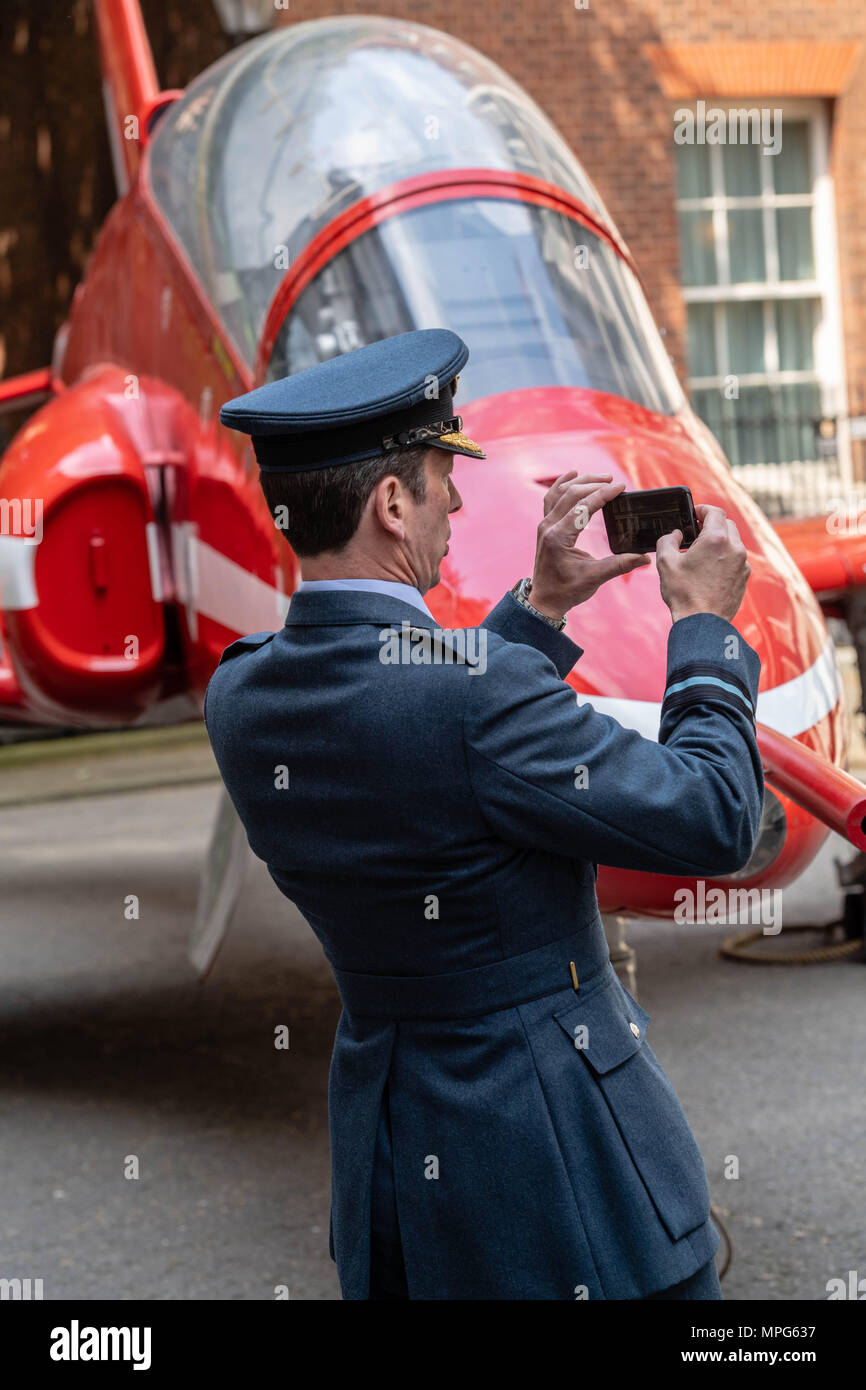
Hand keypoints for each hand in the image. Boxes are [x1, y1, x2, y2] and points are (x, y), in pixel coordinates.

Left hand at [529, 472, 649, 619]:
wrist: (544, 599)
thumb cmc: (566, 590)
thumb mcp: (594, 578)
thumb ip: (620, 565)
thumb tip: (645, 558)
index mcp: (559, 537)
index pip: (583, 507)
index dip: (603, 494)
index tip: (621, 487)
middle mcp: (549, 527)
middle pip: (571, 494)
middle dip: (594, 483)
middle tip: (614, 481)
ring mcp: (545, 525)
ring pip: (560, 492)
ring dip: (581, 481)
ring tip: (601, 477)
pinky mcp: (546, 526)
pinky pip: (551, 497)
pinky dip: (562, 484)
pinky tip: (573, 474)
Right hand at [656, 504, 750, 623]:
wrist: (702, 622)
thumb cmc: (684, 593)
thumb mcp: (665, 562)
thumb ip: (667, 540)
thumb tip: (675, 534)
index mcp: (715, 539)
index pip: (714, 511)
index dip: (702, 509)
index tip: (694, 514)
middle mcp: (734, 548)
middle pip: (726, 524)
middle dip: (712, 524)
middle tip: (696, 532)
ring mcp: (742, 563)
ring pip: (733, 542)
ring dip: (720, 541)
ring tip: (702, 553)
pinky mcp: (744, 577)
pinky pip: (736, 559)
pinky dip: (725, 557)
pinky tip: (711, 569)